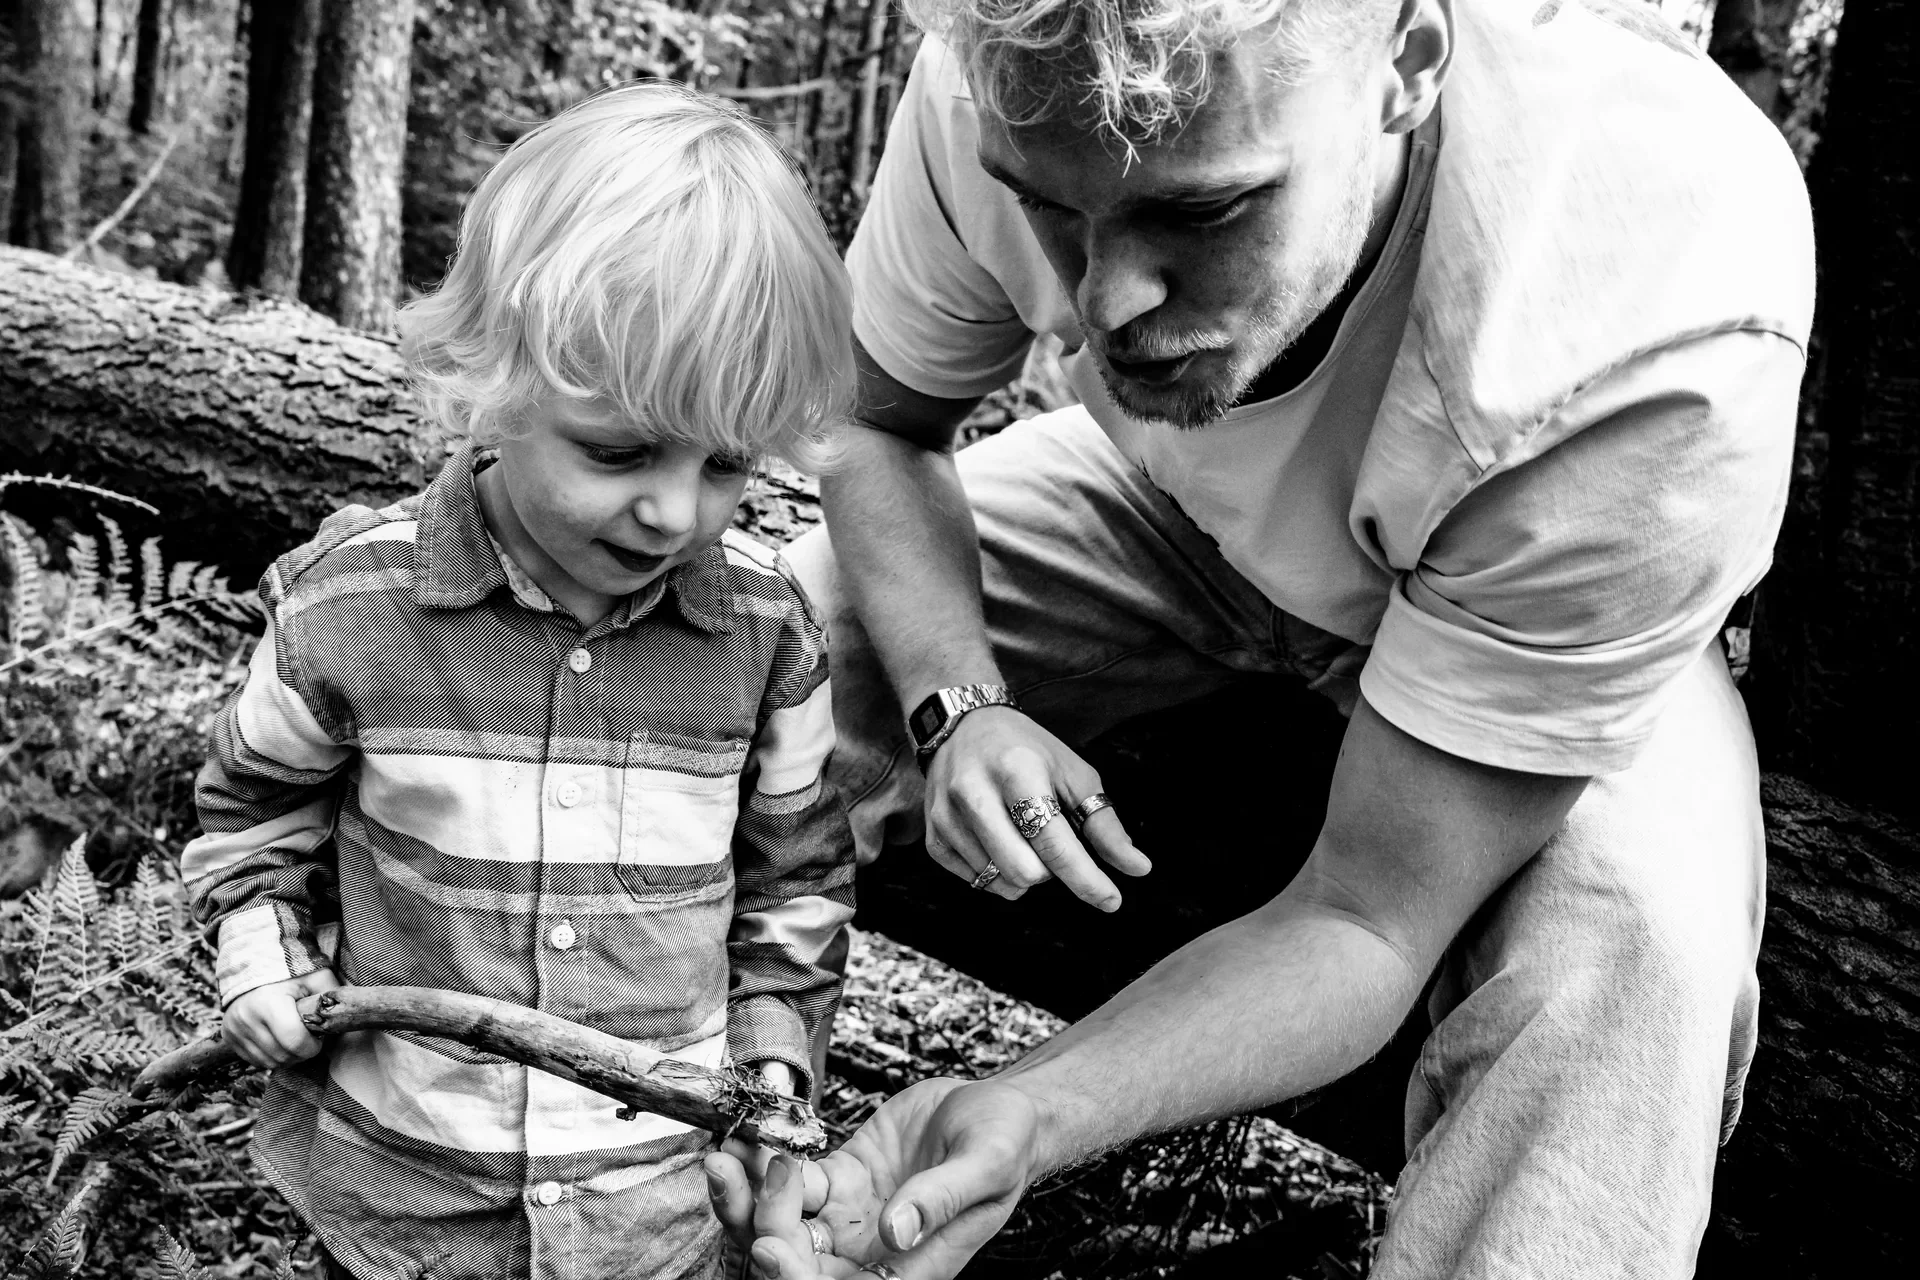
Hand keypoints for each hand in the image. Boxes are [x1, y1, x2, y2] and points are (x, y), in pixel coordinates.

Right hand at [221, 968, 342, 1068]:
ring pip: (269, 1062)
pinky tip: (280, 1039)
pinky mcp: (229, 1036)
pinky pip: (255, 1060)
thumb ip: (332, 998)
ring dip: (287, 1056)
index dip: (313, 1046)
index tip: (319, 1036)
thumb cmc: (292, 970)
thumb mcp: (317, 977)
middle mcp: (246, 1019)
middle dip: (302, 1052)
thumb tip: (349, 1019)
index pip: (295, 1043)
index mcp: (268, 1003)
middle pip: (283, 1056)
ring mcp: (234, 1029)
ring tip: (295, 1036)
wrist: (255, 963)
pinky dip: (271, 1055)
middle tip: (310, 1037)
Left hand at [707, 1076, 1047, 1279]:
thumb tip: (896, 1232)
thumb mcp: (987, 1164)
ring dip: (746, 1200)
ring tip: (725, 1158)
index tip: (771, 1245)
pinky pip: (791, 1184)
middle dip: (756, 1228)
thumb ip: (941, 1199)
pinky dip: (763, 1165)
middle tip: (733, 1177)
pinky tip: (747, 1139)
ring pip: (782, 1226)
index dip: (799, 1278)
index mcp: (910, 1270)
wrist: (1000, 1110)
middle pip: (796, 1262)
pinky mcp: (839, 1182)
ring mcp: (850, 1220)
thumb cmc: (1007, 1142)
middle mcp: (871, 1255)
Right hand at [922, 706, 1149, 911]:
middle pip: (1025, 872)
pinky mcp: (933, 838)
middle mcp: (974, 794)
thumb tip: (1138, 869)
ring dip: (1025, 872)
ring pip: (1001, 882)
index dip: (1087, 879)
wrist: (962, 725)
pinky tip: (999, 841)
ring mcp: (947, 818)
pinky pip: (978, 883)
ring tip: (1023, 836)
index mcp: (1017, 771)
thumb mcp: (1073, 774)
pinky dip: (999, 873)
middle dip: (1051, 872)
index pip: (1054, 842)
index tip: (1112, 901)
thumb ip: (1104, 825)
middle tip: (1052, 844)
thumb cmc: (1026, 750)